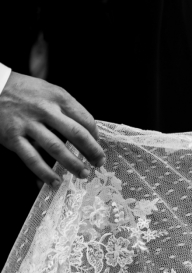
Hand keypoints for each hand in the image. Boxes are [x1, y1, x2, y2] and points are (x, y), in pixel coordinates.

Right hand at [0, 72, 104, 186]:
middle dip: (91, 151)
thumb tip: (87, 131)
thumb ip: (67, 107)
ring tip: (83, 173)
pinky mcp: (12, 137)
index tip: (98, 144)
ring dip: (72, 164)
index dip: (95, 135)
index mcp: (58, 97)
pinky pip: (32, 158)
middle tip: (99, 162)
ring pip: (56, 148)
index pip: (85, 119)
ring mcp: (28, 124)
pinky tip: (55, 181)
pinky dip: (45, 173)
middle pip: (76, 134)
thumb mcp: (50, 91)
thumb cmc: (25, 91)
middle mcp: (45, 110)